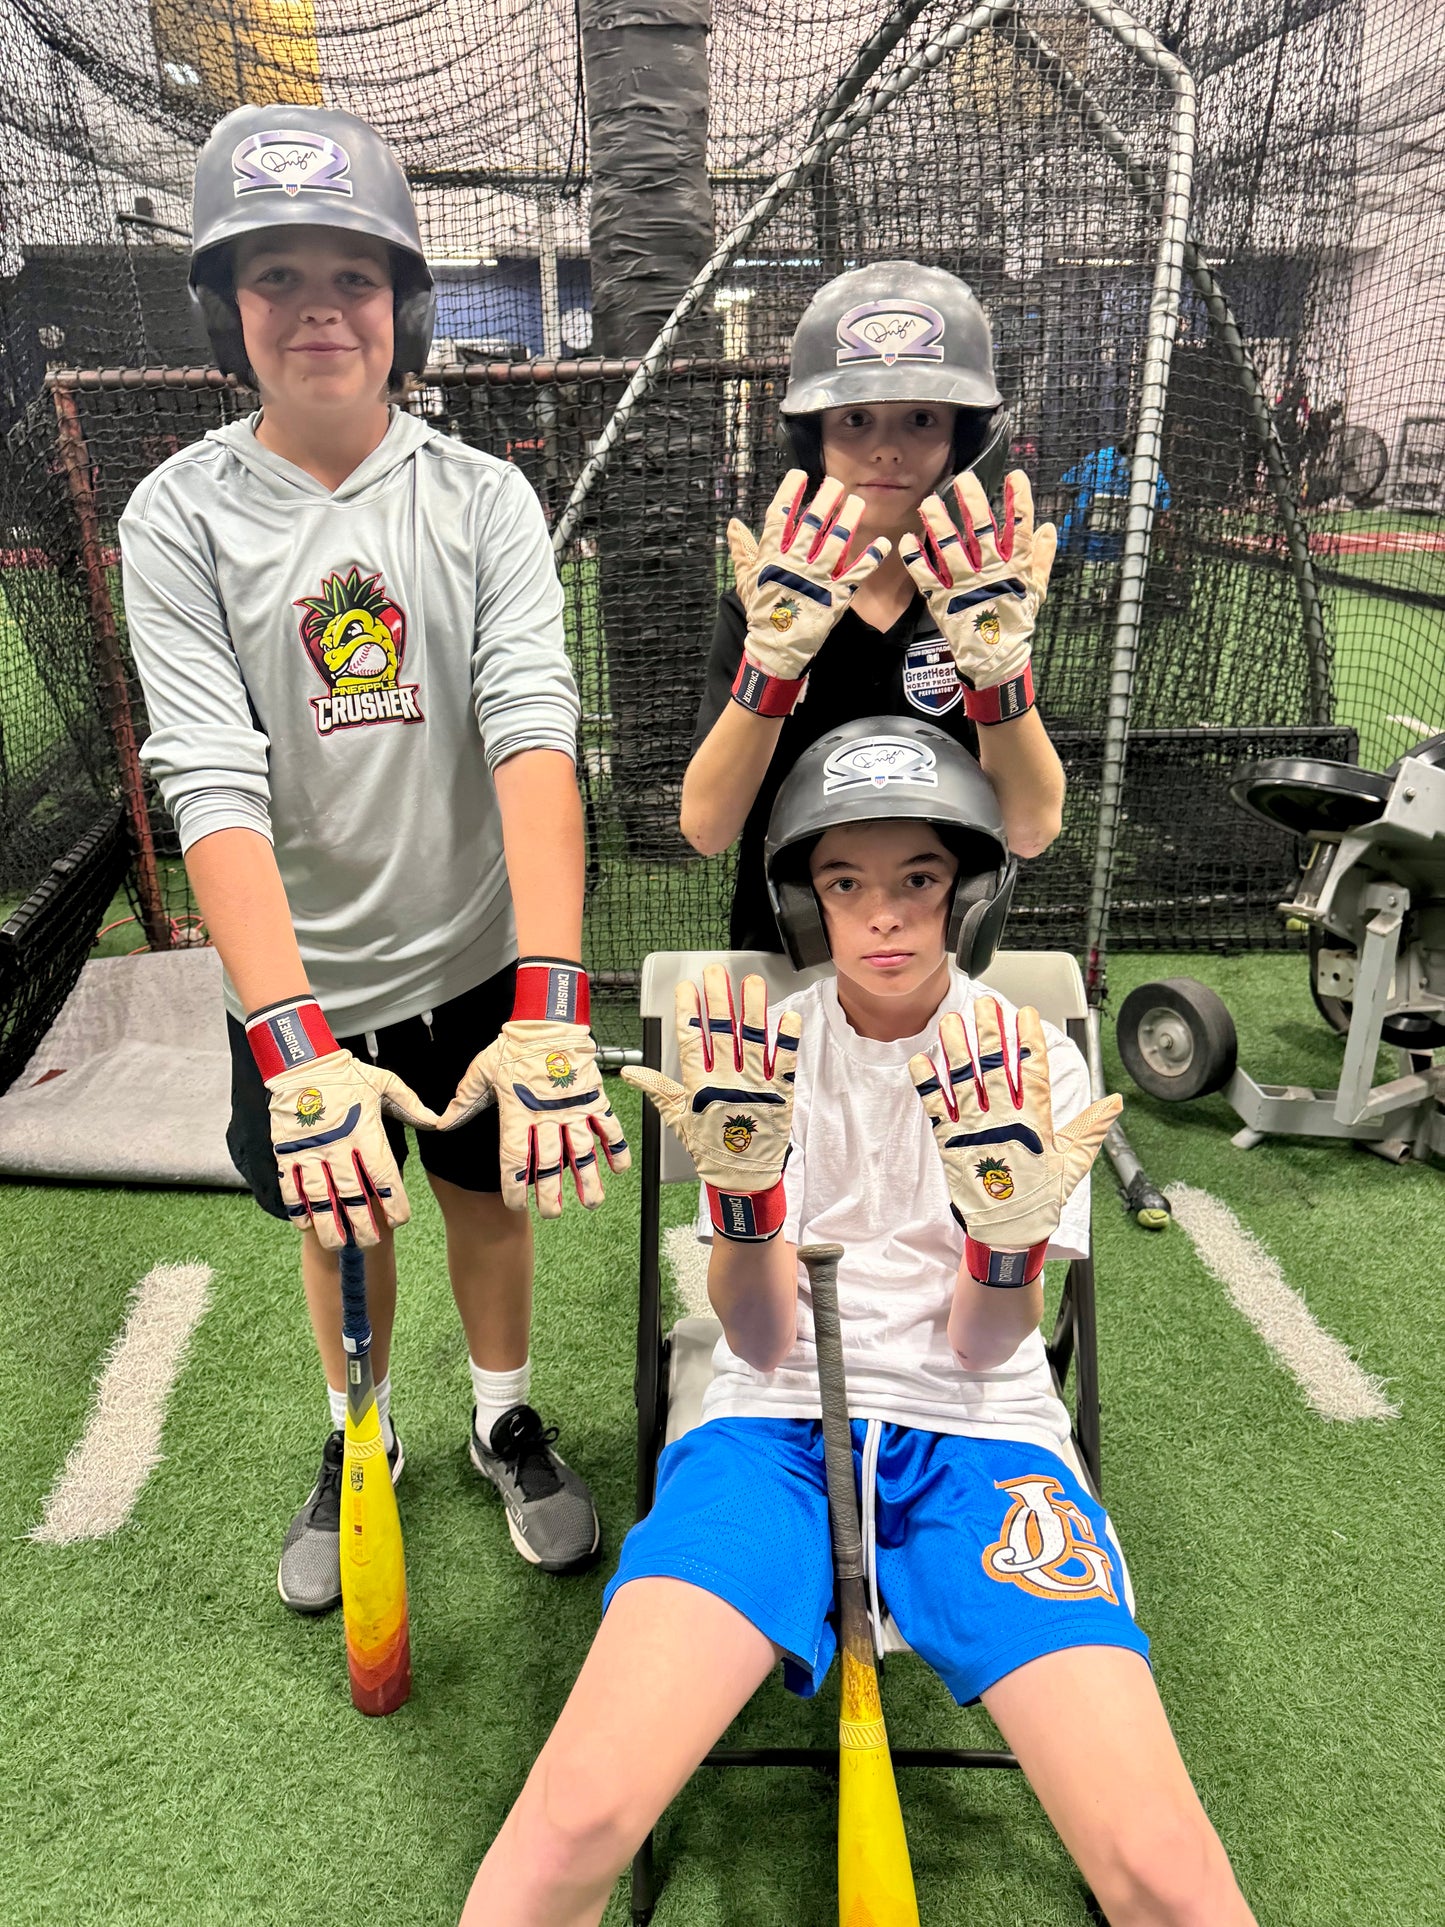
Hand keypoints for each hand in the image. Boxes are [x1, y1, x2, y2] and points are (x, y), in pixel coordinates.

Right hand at [246, 996, 439, 1250]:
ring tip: (338, 1245)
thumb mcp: (385, 1082)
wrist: (300, 1061)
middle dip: (362, 1225)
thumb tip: (439, 1121)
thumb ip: (412, 1105)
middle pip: (353, 1196)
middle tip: (370, 1243)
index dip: (394, 1203)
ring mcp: (309, 1152)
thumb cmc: (348, 1073)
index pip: (384, 1177)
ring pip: (320, 1199)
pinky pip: (291, 1187)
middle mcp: (338, 1146)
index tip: (399, 1221)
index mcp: (366, 1132)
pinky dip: (298, 1208)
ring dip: (329, 1225)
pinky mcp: (285, 1152)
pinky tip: (306, 1224)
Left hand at [437, 961, 629, 1216]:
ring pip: (583, 1151)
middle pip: (551, 1163)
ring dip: (588, 1179)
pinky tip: (618, 1170)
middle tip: (551, 1213)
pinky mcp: (594, 1098)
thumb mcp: (480, 1070)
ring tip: (590, 1203)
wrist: (548, 1020)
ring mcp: (574, 1108)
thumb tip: (440, 1124)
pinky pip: (609, 1127)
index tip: (516, 1203)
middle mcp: (548, 1116)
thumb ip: (463, 1101)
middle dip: (552, 1193)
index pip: (516, 1159)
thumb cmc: (513, 1044)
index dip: (516, 1185)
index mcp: (518, 1112)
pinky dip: (616, 1148)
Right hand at [623, 966, 800, 1240]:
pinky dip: (787, 1041)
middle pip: (721, 1032)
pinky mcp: (779, 1095)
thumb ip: (656, 1090)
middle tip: (716, 971)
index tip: (687, 988)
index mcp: (700, 1086)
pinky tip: (789, 1017)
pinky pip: (785, 1063)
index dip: (688, 1012)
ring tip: (751, 982)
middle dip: (718, 999)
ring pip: (753, 1040)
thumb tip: (629, 1073)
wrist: (743, 1178)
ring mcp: (754, 1086)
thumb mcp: (678, 1119)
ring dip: (752, 1008)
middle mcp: (726, 1081)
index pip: (691, 1041)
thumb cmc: (710, 1149)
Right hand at [726, 470, 889, 714]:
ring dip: (849, 520)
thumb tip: (733, 524)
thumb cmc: (761, 612)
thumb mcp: (747, 579)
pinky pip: (856, 574)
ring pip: (836, 543)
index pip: (779, 517)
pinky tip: (882, 543)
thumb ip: (742, 550)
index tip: (801, 475)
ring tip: (858, 502)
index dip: (790, 493)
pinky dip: (870, 558)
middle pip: (812, 523)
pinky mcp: (835, 597)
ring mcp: (816, 580)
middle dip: (825, 500)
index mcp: (771, 557)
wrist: (776, 649)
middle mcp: (794, 563)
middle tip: (837, 484)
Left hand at [898, 468, 1055, 723]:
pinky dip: (914, 559)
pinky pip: (925, 576)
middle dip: (972, 502)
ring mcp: (965, 586)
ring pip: (950, 548)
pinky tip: (906, 541)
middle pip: (982, 530)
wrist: (996, 659)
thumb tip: (1049, 528)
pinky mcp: (942, 600)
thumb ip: (1041, 558)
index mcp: (1015, 568)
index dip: (1019, 501)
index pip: (1020, 528)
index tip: (1015, 475)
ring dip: (938, 524)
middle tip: (962, 479)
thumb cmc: (1016, 621)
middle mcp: (990, 572)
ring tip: (929, 502)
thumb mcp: (1035, 589)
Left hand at [909, 999, 1119, 1285]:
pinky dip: (926, 1085)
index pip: (1032, 1072)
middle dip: (989, 1032)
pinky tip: (920, 1060)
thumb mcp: (1073, 1162)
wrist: (1007, 1233)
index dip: (1029, 1040)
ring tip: (950, 1021)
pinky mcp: (951, 1144)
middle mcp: (1003, 1121)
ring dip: (955, 1049)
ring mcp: (974, 1131)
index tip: (1025, 1014)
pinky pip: (935, 1109)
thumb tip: (1116, 1102)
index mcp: (1034, 1123)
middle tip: (984, 1005)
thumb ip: (1091, 1128)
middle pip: (994, 1067)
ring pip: (962, 1082)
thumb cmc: (1040, 1198)